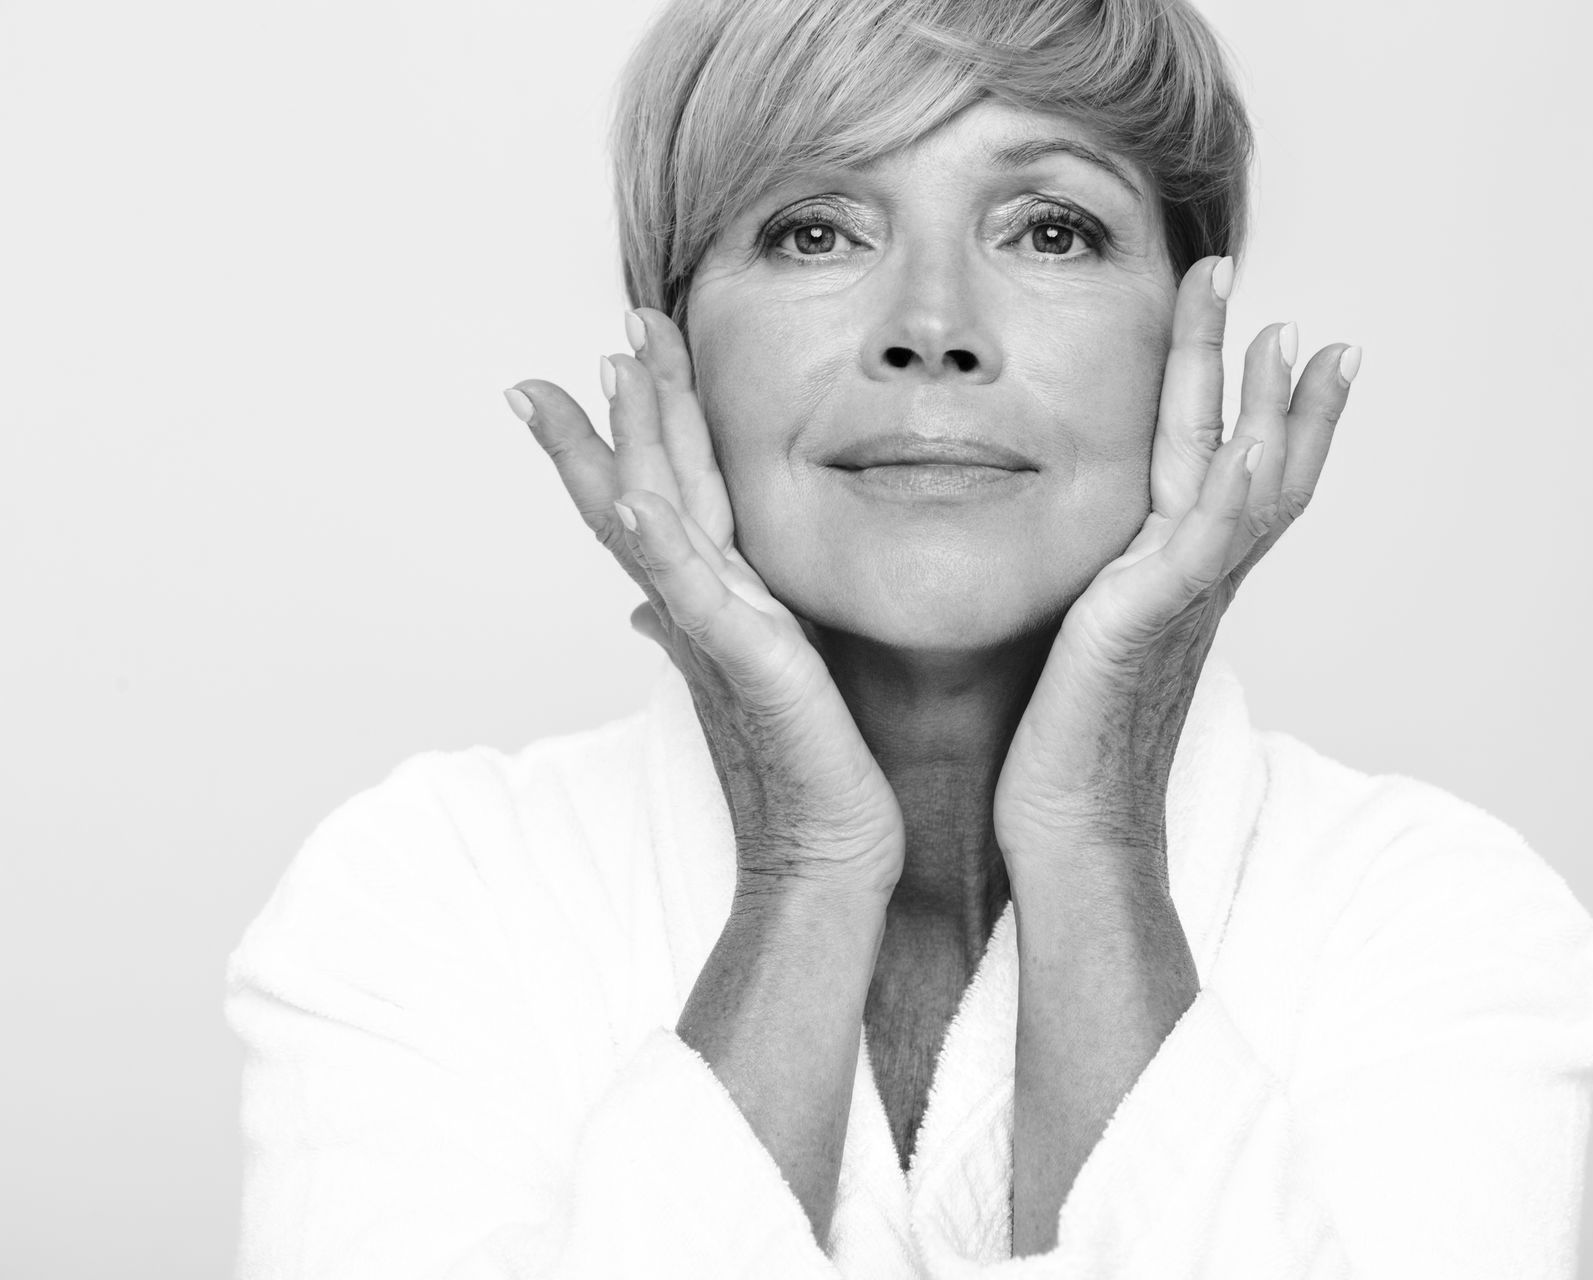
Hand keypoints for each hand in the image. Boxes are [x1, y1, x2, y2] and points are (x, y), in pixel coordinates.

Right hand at [506, 310, 906, 897]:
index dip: (628, 430)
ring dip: (632, 445)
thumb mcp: (759, 679)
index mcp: (716, 601)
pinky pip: (699, 599)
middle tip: (612, 327)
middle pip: (649, 487)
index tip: (603, 359)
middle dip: (629, 407)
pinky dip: (661, 551)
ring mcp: (718, 634)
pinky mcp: (749, 669)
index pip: (660, 497)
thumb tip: (649, 604)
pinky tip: (633, 503)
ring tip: (612, 370)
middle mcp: (705, 608)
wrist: (827, 853)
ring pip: (660, 521)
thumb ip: (710, 625)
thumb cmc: (801, 773)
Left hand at [992, 255, 1359, 889]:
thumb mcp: (1079, 642)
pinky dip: (1236, 493)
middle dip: (1274, 385)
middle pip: (1255, 464)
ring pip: (1245, 489)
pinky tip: (1250, 440)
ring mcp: (1180, 603)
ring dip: (1270, 411)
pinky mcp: (1143, 624)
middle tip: (1289, 312)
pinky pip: (1203, 547)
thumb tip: (1080, 563)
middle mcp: (1194, 585)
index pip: (1234, 478)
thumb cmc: (1061, 753)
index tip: (1289, 344)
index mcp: (1176, 583)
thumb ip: (1091, 590)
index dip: (1266, 412)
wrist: (1069, 832)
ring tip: (1284, 336)